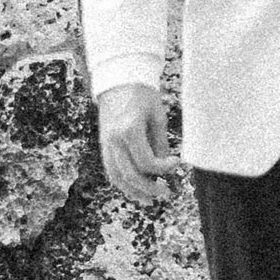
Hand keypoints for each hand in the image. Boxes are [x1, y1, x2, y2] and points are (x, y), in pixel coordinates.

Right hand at [98, 82, 180, 201]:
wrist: (119, 80)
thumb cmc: (142, 95)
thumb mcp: (157, 116)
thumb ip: (160, 143)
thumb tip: (167, 169)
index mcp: (129, 129)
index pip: (146, 162)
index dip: (164, 168)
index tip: (176, 163)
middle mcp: (114, 140)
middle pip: (130, 175)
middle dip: (150, 188)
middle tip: (166, 192)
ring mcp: (106, 144)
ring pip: (117, 178)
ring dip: (134, 192)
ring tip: (150, 199)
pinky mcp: (103, 145)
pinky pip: (111, 171)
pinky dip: (123, 183)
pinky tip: (136, 190)